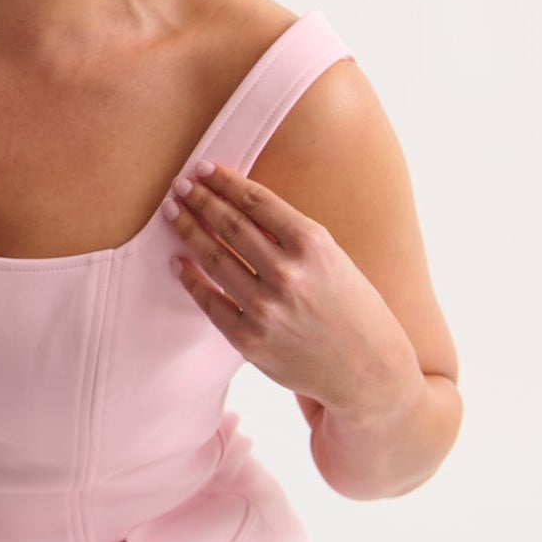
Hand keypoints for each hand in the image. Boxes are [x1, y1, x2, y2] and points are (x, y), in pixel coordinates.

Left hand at [162, 161, 421, 417]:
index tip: (203, 168)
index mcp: (312, 245)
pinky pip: (209, 301)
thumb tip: (236, 202)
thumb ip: (288, 234)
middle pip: (229, 225)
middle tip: (180, 185)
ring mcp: (267, 308)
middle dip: (199, 200)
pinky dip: (189, 278)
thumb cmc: (350, 306)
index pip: (255, 201)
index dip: (224, 181)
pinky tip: (177, 261)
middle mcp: (288, 274)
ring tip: (172, 213)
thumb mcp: (332, 258)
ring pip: (213, 258)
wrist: (369, 373)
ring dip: (187, 230)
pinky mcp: (250, 339)